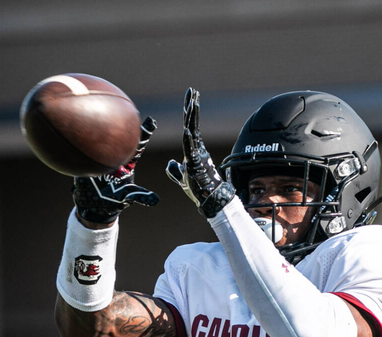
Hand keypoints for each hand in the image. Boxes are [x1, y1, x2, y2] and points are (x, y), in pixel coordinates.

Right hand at [73, 117, 159, 225]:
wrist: (93, 205)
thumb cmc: (113, 199)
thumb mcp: (126, 197)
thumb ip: (140, 196)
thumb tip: (155, 200)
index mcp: (126, 162)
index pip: (137, 145)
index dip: (144, 133)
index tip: (151, 121)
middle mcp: (114, 155)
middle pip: (120, 135)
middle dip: (125, 121)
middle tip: (131, 108)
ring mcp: (100, 156)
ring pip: (101, 139)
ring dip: (100, 126)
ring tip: (99, 109)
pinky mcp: (86, 160)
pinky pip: (84, 150)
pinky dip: (81, 141)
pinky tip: (75, 129)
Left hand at [165, 88, 234, 217]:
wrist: (211, 199)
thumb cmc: (199, 190)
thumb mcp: (182, 179)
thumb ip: (175, 171)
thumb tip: (170, 164)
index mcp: (194, 150)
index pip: (190, 127)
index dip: (189, 113)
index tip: (190, 99)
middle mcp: (197, 149)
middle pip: (192, 124)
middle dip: (192, 107)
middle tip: (192, 91)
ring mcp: (197, 155)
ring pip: (192, 132)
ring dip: (191, 118)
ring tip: (192, 102)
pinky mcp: (196, 164)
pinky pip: (191, 149)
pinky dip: (189, 139)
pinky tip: (186, 129)